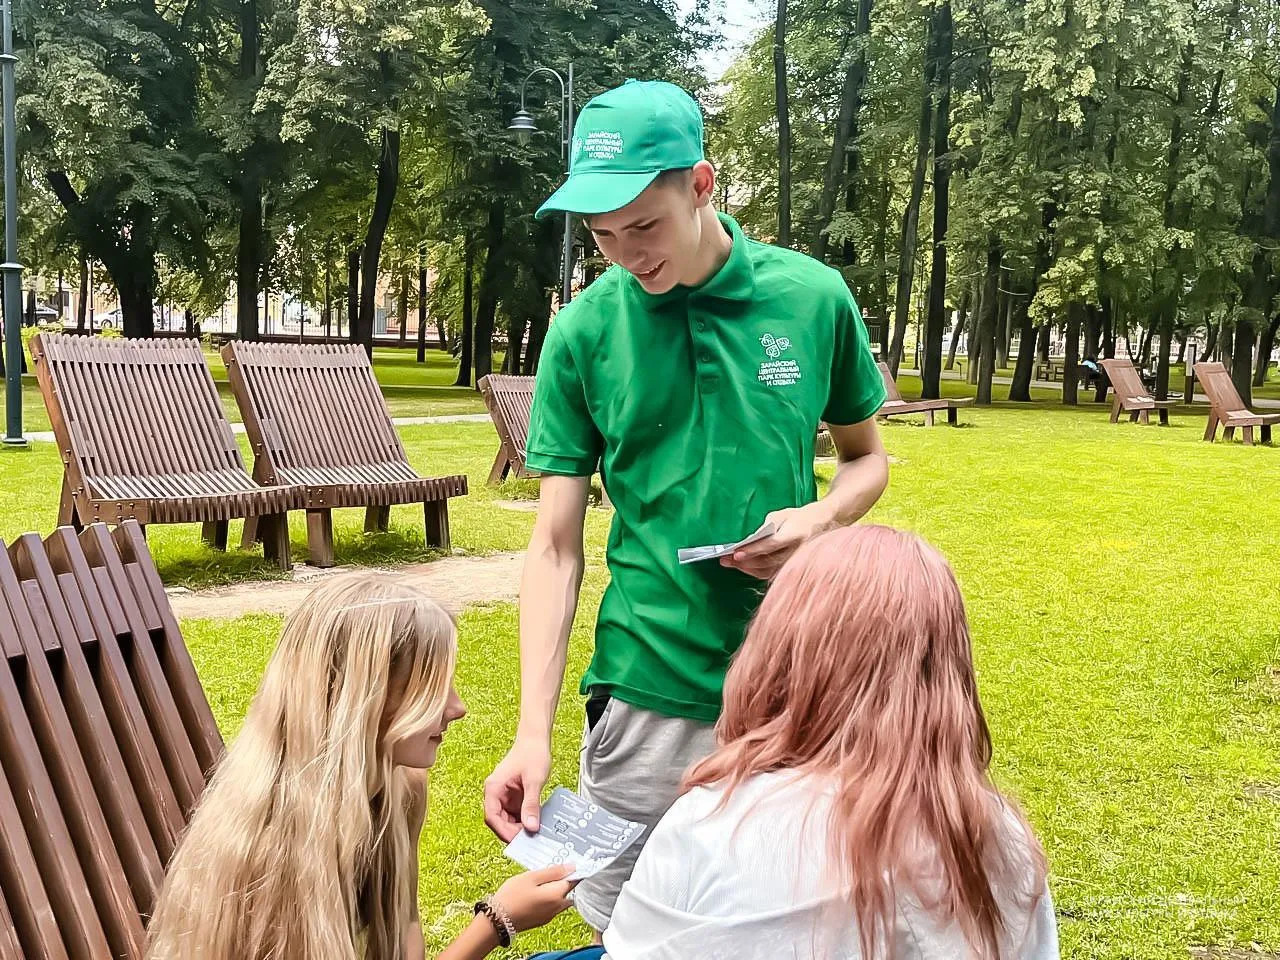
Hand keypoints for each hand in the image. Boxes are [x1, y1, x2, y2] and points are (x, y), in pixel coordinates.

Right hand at [483, 738, 551, 841]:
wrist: (536, 740)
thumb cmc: (532, 753)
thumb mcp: (534, 781)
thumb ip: (531, 804)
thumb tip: (531, 827)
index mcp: (493, 788)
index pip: (492, 817)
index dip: (503, 831)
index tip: (518, 841)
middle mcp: (496, 794)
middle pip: (498, 821)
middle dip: (512, 832)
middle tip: (529, 841)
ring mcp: (505, 796)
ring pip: (507, 820)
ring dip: (519, 828)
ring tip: (534, 834)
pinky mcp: (514, 797)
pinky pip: (516, 814)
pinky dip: (524, 821)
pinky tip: (536, 824)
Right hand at [493, 863, 576, 932]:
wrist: (497, 921)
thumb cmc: (512, 896)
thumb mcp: (531, 877)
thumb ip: (553, 872)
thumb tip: (571, 867)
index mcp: (557, 895)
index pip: (573, 880)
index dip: (571, 870)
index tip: (566, 863)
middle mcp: (557, 907)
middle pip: (568, 890)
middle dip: (562, 880)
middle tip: (549, 870)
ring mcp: (550, 915)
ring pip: (560, 899)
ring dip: (555, 889)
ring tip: (539, 880)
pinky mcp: (542, 920)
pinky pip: (552, 906)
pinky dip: (548, 898)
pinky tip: (535, 892)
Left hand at [719, 504, 834, 579]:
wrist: (821, 524)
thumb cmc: (797, 517)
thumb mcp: (781, 515)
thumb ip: (766, 527)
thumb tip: (749, 541)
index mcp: (796, 533)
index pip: (772, 544)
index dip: (753, 550)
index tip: (736, 553)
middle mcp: (797, 551)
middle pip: (767, 561)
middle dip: (745, 562)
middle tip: (725, 560)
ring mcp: (796, 563)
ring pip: (768, 570)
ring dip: (747, 568)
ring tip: (730, 563)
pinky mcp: (792, 569)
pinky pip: (771, 574)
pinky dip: (755, 571)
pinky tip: (743, 567)